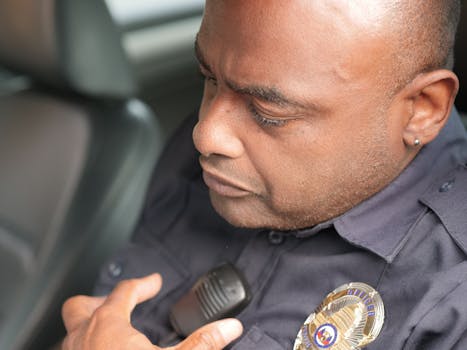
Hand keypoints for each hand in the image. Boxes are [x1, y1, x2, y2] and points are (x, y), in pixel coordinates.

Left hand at [61, 274, 242, 348]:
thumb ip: (202, 343)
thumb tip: (229, 328)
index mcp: (108, 324)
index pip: (125, 291)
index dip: (143, 284)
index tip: (155, 282)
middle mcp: (83, 337)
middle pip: (82, 305)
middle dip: (103, 300)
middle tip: (125, 303)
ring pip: (73, 329)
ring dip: (93, 324)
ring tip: (116, 330)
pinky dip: (90, 346)